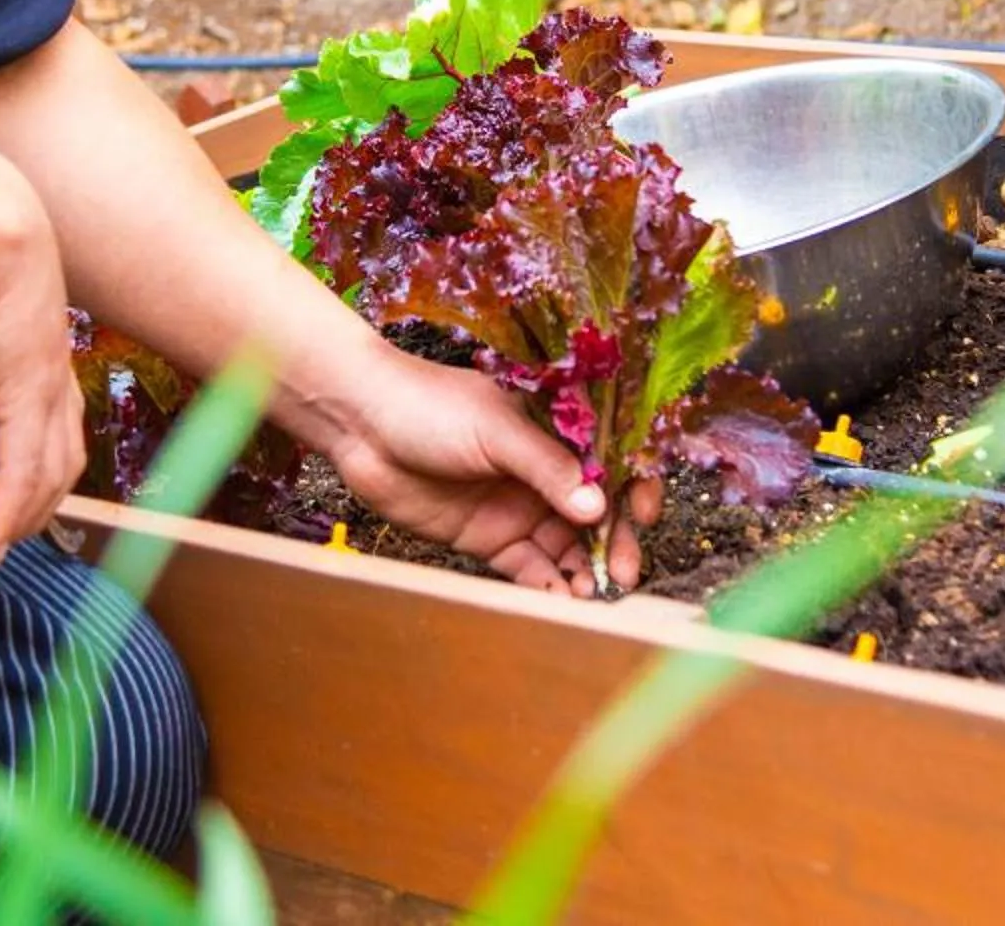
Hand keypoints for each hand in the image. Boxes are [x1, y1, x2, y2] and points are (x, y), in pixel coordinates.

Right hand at [0, 139, 83, 560]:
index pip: (45, 417)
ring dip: (22, 517)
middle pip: (60, 452)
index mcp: (29, 341)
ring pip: (49, 469)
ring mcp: (42, 378)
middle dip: (31, 504)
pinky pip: (21, 468)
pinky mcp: (24, 389)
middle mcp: (48, 363)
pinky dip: (8, 512)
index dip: (27, 463)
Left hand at [313, 352, 656, 595]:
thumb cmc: (428, 406)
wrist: (359, 425)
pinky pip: (529, 568)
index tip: (644, 514)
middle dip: (613, 542)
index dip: (636, 486)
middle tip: (621, 574)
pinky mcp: (490, 539)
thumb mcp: (495, 429)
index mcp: (556, 427)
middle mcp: (544, 470)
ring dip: (583, 569)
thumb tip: (598, 506)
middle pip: (597, 511)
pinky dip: (547, 585)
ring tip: (590, 597)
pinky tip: (558, 600)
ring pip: (567, 544)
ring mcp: (519, 506)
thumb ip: (547, 467)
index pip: (612, 457)